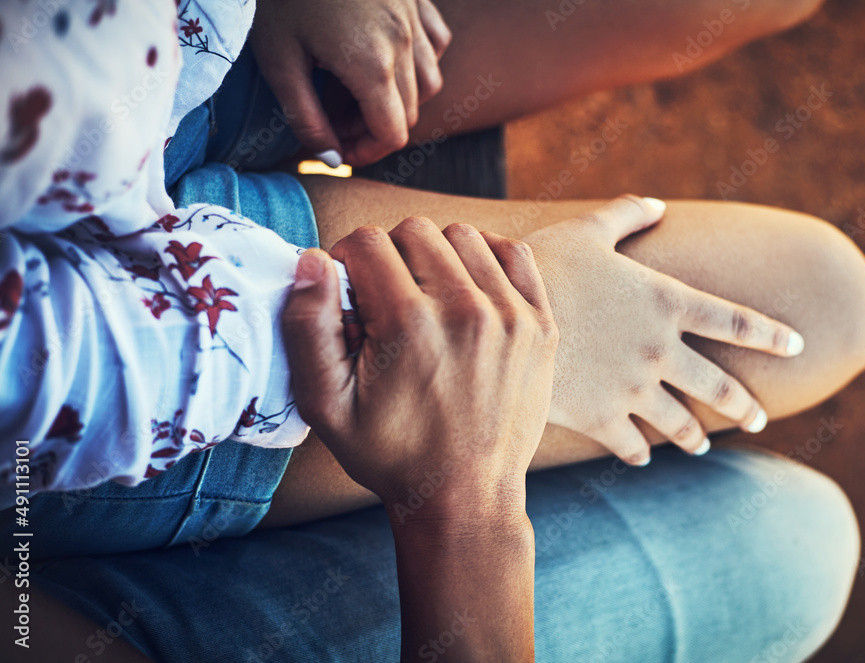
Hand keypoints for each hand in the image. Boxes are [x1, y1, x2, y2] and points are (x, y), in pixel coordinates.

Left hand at [252, 0, 451, 166]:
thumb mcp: (279, 60)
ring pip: (428, 83)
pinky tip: (387, 54)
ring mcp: (417, 20)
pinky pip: (435, 45)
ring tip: (352, 87)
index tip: (338, 150)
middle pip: (408, 113)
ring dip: (395, 98)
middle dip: (371, 127)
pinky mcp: (418, 0)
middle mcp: (406, 46)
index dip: (366, 152)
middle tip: (330, 116)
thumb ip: (306, 117)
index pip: (392, 135)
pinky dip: (418, 61)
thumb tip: (330, 159)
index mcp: (372, 67)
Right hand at [282, 219, 557, 513]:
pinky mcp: (540, 323)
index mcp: (408, 323)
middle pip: (414, 231)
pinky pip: (513, 253)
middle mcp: (465, 308)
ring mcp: (511, 314)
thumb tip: (311, 260)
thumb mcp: (325, 405)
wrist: (465, 496)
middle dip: (388, 257)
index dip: (346, 263)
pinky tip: (467, 290)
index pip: (366, 241)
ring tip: (425, 298)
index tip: (351, 297)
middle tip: (386, 301)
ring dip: (435, 256)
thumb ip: (307, 327)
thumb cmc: (390, 454)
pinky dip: (485, 259)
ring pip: (462, 237)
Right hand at [524, 196, 804, 465]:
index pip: (736, 321)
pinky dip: (639, 452)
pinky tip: (642, 457)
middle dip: (743, 406)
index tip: (797, 345)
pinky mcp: (599, 417)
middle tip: (759, 419)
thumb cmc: (543, 265)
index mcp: (666, 302)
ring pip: (679, 423)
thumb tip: (655, 203)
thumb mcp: (586, 231)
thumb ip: (624, 215)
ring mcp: (632, 389)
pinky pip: (630, 444)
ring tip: (699, 447)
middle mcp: (660, 350)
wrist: (497, 318)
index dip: (770, 334)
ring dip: (692, 438)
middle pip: (718, 386)